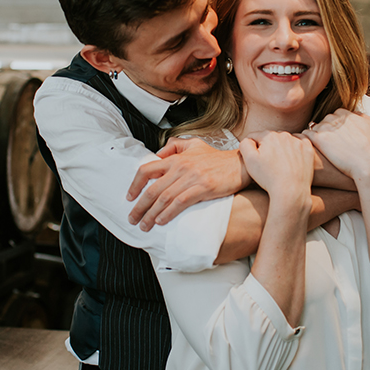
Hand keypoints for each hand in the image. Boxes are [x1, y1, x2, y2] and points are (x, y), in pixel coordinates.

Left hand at [127, 137, 249, 230]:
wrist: (240, 164)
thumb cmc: (218, 158)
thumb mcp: (195, 144)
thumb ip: (175, 146)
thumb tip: (158, 154)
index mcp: (176, 158)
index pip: (146, 169)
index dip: (134, 185)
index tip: (129, 197)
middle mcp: (181, 167)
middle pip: (152, 189)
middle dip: (139, 207)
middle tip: (132, 218)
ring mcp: (191, 177)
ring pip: (164, 198)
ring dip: (151, 214)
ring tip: (145, 225)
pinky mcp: (203, 188)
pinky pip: (180, 202)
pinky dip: (168, 213)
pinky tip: (162, 221)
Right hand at [238, 132, 314, 207]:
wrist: (291, 191)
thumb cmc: (269, 178)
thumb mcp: (249, 160)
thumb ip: (245, 144)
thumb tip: (249, 138)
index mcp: (269, 136)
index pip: (255, 137)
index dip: (253, 148)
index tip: (257, 160)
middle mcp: (284, 135)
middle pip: (271, 138)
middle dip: (268, 148)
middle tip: (269, 164)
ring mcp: (298, 141)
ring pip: (285, 141)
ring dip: (282, 148)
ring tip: (280, 164)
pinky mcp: (308, 149)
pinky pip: (299, 145)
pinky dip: (295, 150)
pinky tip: (291, 161)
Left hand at [302, 110, 369, 181]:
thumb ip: (361, 115)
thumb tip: (355, 114)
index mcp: (346, 113)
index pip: (336, 115)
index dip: (336, 126)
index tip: (338, 136)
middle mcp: (335, 118)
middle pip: (325, 121)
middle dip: (326, 130)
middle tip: (330, 143)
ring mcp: (325, 127)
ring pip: (314, 127)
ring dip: (316, 135)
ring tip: (319, 146)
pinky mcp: (318, 138)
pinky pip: (305, 134)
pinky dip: (305, 139)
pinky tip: (308, 147)